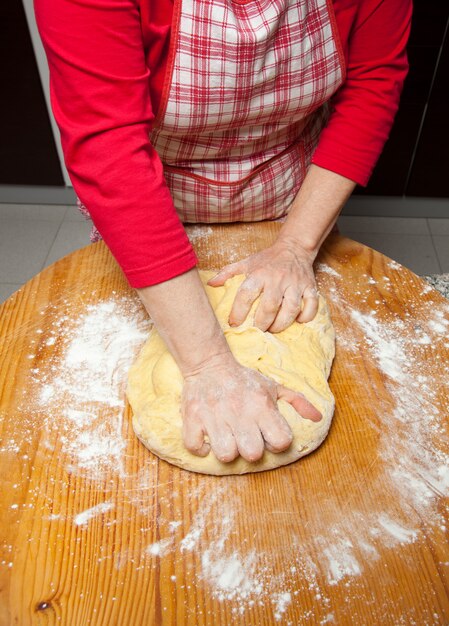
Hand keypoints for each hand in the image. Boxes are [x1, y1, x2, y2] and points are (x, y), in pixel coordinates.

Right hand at [181, 356, 321, 462]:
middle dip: (250, 450)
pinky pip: (195, 446)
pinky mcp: (193, 418)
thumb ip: (297, 401)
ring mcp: (215, 416)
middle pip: (252, 453)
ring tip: (227, 438)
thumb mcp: (273, 387)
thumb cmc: (245, 380)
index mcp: (262, 406)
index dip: (277, 443)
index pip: (281, 440)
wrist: (209, 363)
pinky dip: (201, 447)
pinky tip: (208, 438)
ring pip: (225, 454)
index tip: (268, 436)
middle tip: (245, 438)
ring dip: (226, 450)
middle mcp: (240, 412)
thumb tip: (318, 417)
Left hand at [207, 238, 317, 332]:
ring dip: (281, 324)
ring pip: (290, 309)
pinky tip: (297, 321)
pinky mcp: (310, 287)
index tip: (234, 324)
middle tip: (257, 330)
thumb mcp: (246, 263)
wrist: (294, 248)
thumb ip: (228, 273)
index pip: (246, 294)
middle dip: (261, 323)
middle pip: (269, 306)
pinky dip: (305, 317)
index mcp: (259, 273)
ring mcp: (296, 284)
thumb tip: (211, 284)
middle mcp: (277, 279)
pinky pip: (311, 306)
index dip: (238, 311)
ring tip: (273, 329)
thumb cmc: (267, 260)